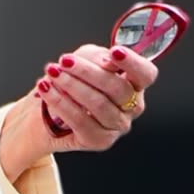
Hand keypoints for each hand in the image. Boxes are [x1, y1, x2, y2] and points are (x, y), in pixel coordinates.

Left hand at [32, 43, 159, 153]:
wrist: (47, 110)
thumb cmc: (73, 80)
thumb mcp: (86, 59)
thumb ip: (98, 57)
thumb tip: (108, 63)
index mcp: (134, 83)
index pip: (145, 74)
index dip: (133, 63)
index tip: (114, 52)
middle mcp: (131, 106)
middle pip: (119, 89)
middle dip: (88, 72)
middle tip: (65, 61)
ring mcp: (117, 125)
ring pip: (98, 105)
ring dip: (71, 86)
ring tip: (52, 73)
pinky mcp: (99, 141)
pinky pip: (81, 121)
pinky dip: (61, 103)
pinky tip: (47, 90)